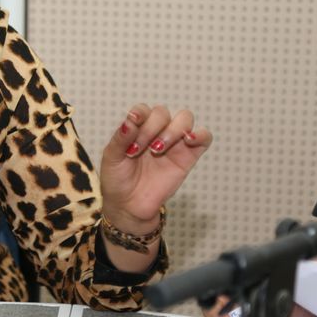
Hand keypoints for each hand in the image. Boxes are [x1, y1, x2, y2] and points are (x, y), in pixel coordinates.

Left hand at [99, 104, 211, 230]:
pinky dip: (201, 134)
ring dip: (172, 130)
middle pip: (162, 113)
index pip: (144, 110)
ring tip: (157, 150)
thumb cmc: (118, 180)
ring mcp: (174, 143)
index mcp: (137, 129)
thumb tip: (130, 120)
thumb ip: (120, 138)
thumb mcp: (111, 158)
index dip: (139, 114)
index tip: (133, 123)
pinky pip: (204, 138)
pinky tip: (189, 140)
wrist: (129, 206)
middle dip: (150, 128)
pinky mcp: (189, 157)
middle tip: (137, 149)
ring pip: (184, 119)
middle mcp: (157, 132)